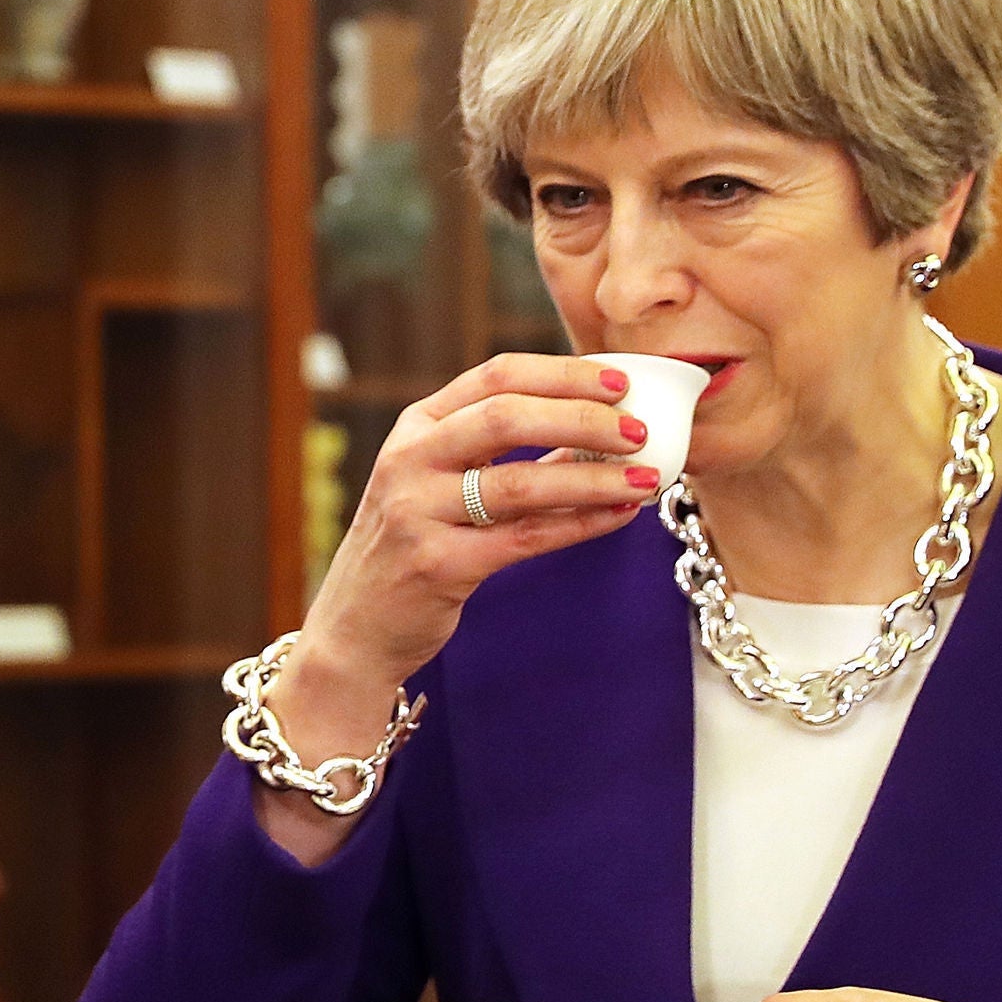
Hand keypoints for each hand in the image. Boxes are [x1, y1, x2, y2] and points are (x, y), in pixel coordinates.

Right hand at [261, 355, 651, 862]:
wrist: (355, 628)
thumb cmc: (412, 547)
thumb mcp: (439, 483)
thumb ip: (502, 452)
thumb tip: (598, 429)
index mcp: (415, 427)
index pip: (495, 376)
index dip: (564, 373)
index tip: (620, 382)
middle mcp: (409, 461)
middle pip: (508, 417)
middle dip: (585, 418)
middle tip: (640, 431)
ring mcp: (417, 513)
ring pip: (522, 482)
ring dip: (594, 477)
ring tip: (646, 477)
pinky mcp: (438, 565)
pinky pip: (526, 538)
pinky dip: (581, 524)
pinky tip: (619, 515)